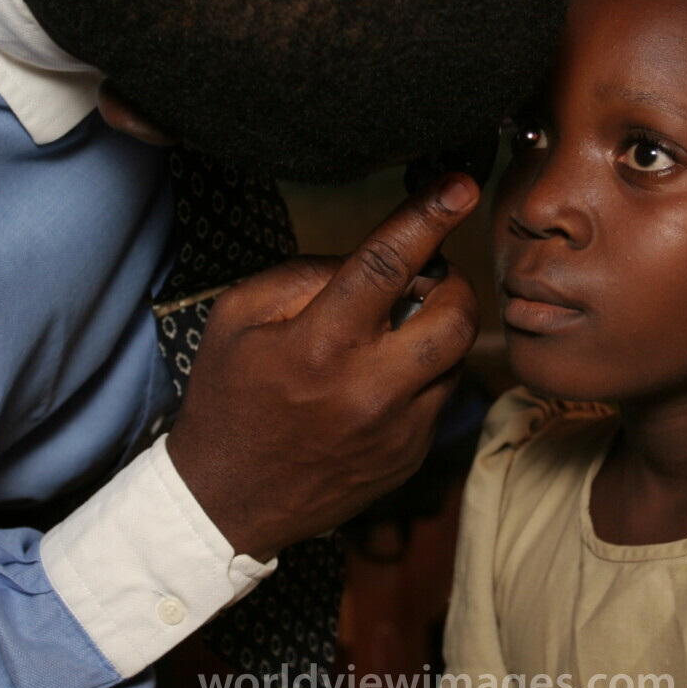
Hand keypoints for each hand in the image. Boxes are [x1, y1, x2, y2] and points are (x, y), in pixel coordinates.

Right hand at [166, 175, 481, 561]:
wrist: (225, 502)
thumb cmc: (228, 399)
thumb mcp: (237, 318)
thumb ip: (305, 275)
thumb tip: (367, 257)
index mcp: (320, 345)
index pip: (389, 264)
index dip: (430, 216)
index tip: (461, 185)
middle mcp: (369, 389)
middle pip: (454, 315)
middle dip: (452, 282)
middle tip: (425, 277)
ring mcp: (397, 430)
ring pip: (456, 357)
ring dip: (437, 330)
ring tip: (394, 333)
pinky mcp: (411, 458)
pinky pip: (441, 398)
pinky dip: (423, 376)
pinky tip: (380, 382)